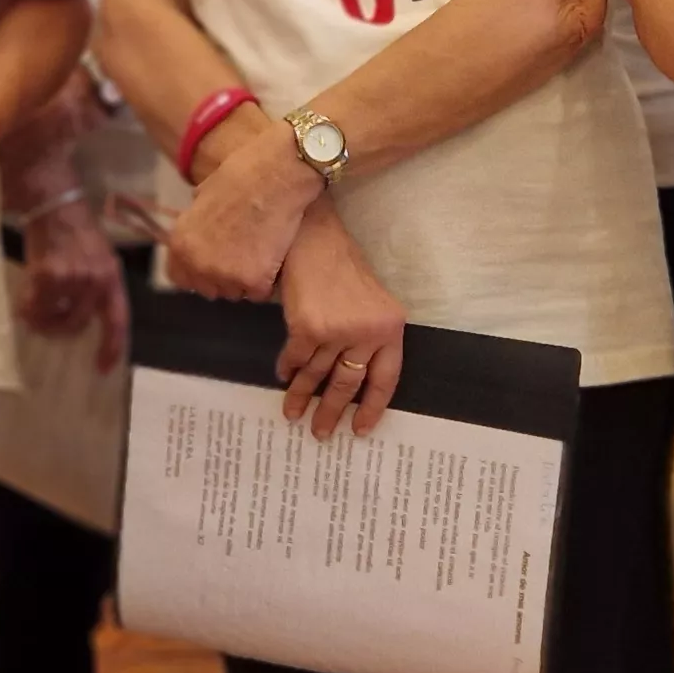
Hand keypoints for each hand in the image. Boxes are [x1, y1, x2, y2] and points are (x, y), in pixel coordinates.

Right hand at [17, 198, 132, 373]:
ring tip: (33, 302)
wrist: (55, 203)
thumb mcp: (97, 258)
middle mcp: (96, 280)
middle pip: (76, 325)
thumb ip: (94, 286)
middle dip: (59, 328)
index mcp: (112, 277)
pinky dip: (26, 306)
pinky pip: (35, 305)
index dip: (111, 347)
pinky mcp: (48, 275)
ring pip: (52, 316)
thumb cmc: (75, 230)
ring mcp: (72, 278)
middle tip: (45, 322)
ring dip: (40, 316)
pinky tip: (24, 297)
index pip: (117, 320)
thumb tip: (75, 319)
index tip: (102, 368)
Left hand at [159, 126, 320, 300]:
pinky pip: (260, 292)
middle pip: (210, 289)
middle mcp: (198, 264)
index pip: (180, 278)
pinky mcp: (254, 281)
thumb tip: (200, 234)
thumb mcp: (202, 198)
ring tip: (260, 251)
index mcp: (181, 243)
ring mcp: (225, 275)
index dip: (198, 273)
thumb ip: (196, 226)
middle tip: (244, 254)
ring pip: (236, 293)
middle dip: (224, 277)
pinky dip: (268, 279)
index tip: (213, 266)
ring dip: (247, 280)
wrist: (274, 176)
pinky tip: (273, 255)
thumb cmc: (242, 177)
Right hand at [274, 215, 403, 438]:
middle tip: (321, 433)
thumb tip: (351, 379)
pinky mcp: (308, 327)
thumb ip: (369, 336)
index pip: (385, 380)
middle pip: (349, 384)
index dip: (372, 407)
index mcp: (390, 329)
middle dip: (331, 412)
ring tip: (293, 413)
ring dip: (302, 397)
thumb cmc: (342, 267)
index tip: (359, 429)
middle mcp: (367, 333)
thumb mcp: (371, 302)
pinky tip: (283, 376)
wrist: (316, 238)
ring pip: (317, 375)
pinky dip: (288, 369)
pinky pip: (296, 359)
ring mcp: (337, 331)